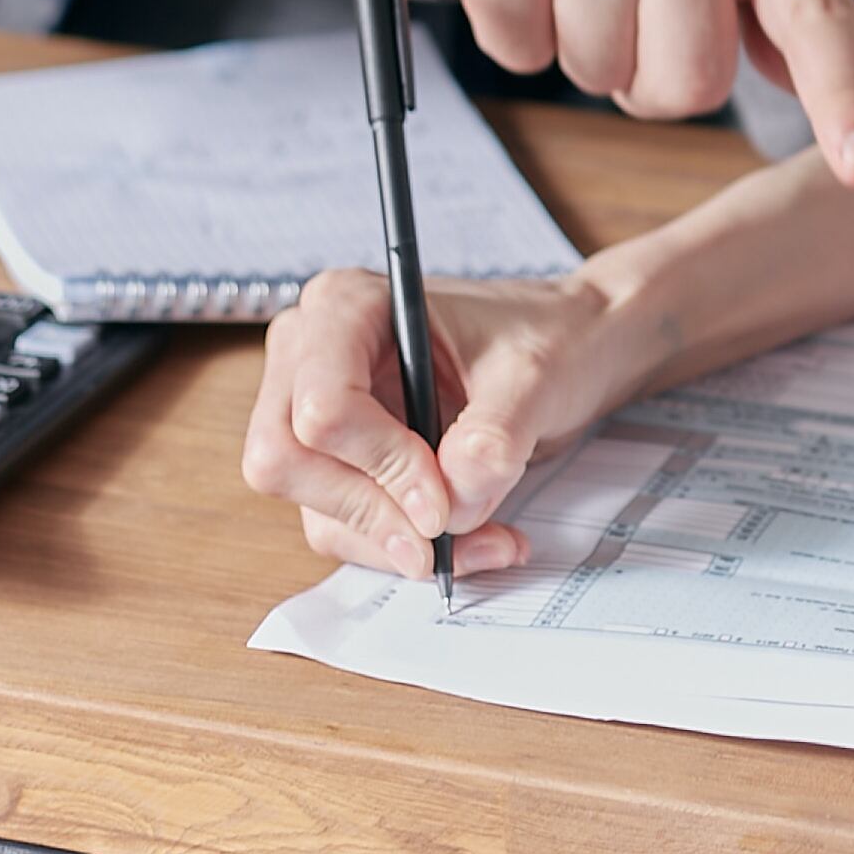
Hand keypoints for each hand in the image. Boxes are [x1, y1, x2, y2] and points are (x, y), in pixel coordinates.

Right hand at [240, 265, 656, 575]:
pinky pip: (343, 526)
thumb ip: (494, 436)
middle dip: (371, 512)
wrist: (567, 351)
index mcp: (346, 306)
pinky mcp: (337, 461)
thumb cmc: (546, 337)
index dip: (380, 465)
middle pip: (286, 461)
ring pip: (314, 507)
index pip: (322, 406)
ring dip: (395, 542)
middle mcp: (310, 355)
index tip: (442, 501)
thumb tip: (452, 504)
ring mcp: (313, 411)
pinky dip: (402, 547)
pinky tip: (471, 540)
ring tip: (487, 540)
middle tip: (445, 537)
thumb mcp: (535, 376)